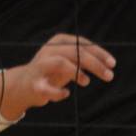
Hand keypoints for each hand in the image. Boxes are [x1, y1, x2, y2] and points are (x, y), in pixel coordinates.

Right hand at [0, 32, 115, 120]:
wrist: (22, 86)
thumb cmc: (51, 72)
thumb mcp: (68, 60)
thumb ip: (83, 58)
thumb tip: (108, 63)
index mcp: (58, 41)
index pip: (82, 44)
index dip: (99, 53)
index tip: (112, 63)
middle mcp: (49, 50)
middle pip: (76, 52)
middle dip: (95, 63)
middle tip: (109, 75)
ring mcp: (40, 66)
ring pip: (61, 63)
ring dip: (77, 72)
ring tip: (86, 82)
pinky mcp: (34, 84)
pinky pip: (47, 88)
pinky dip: (58, 92)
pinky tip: (66, 93)